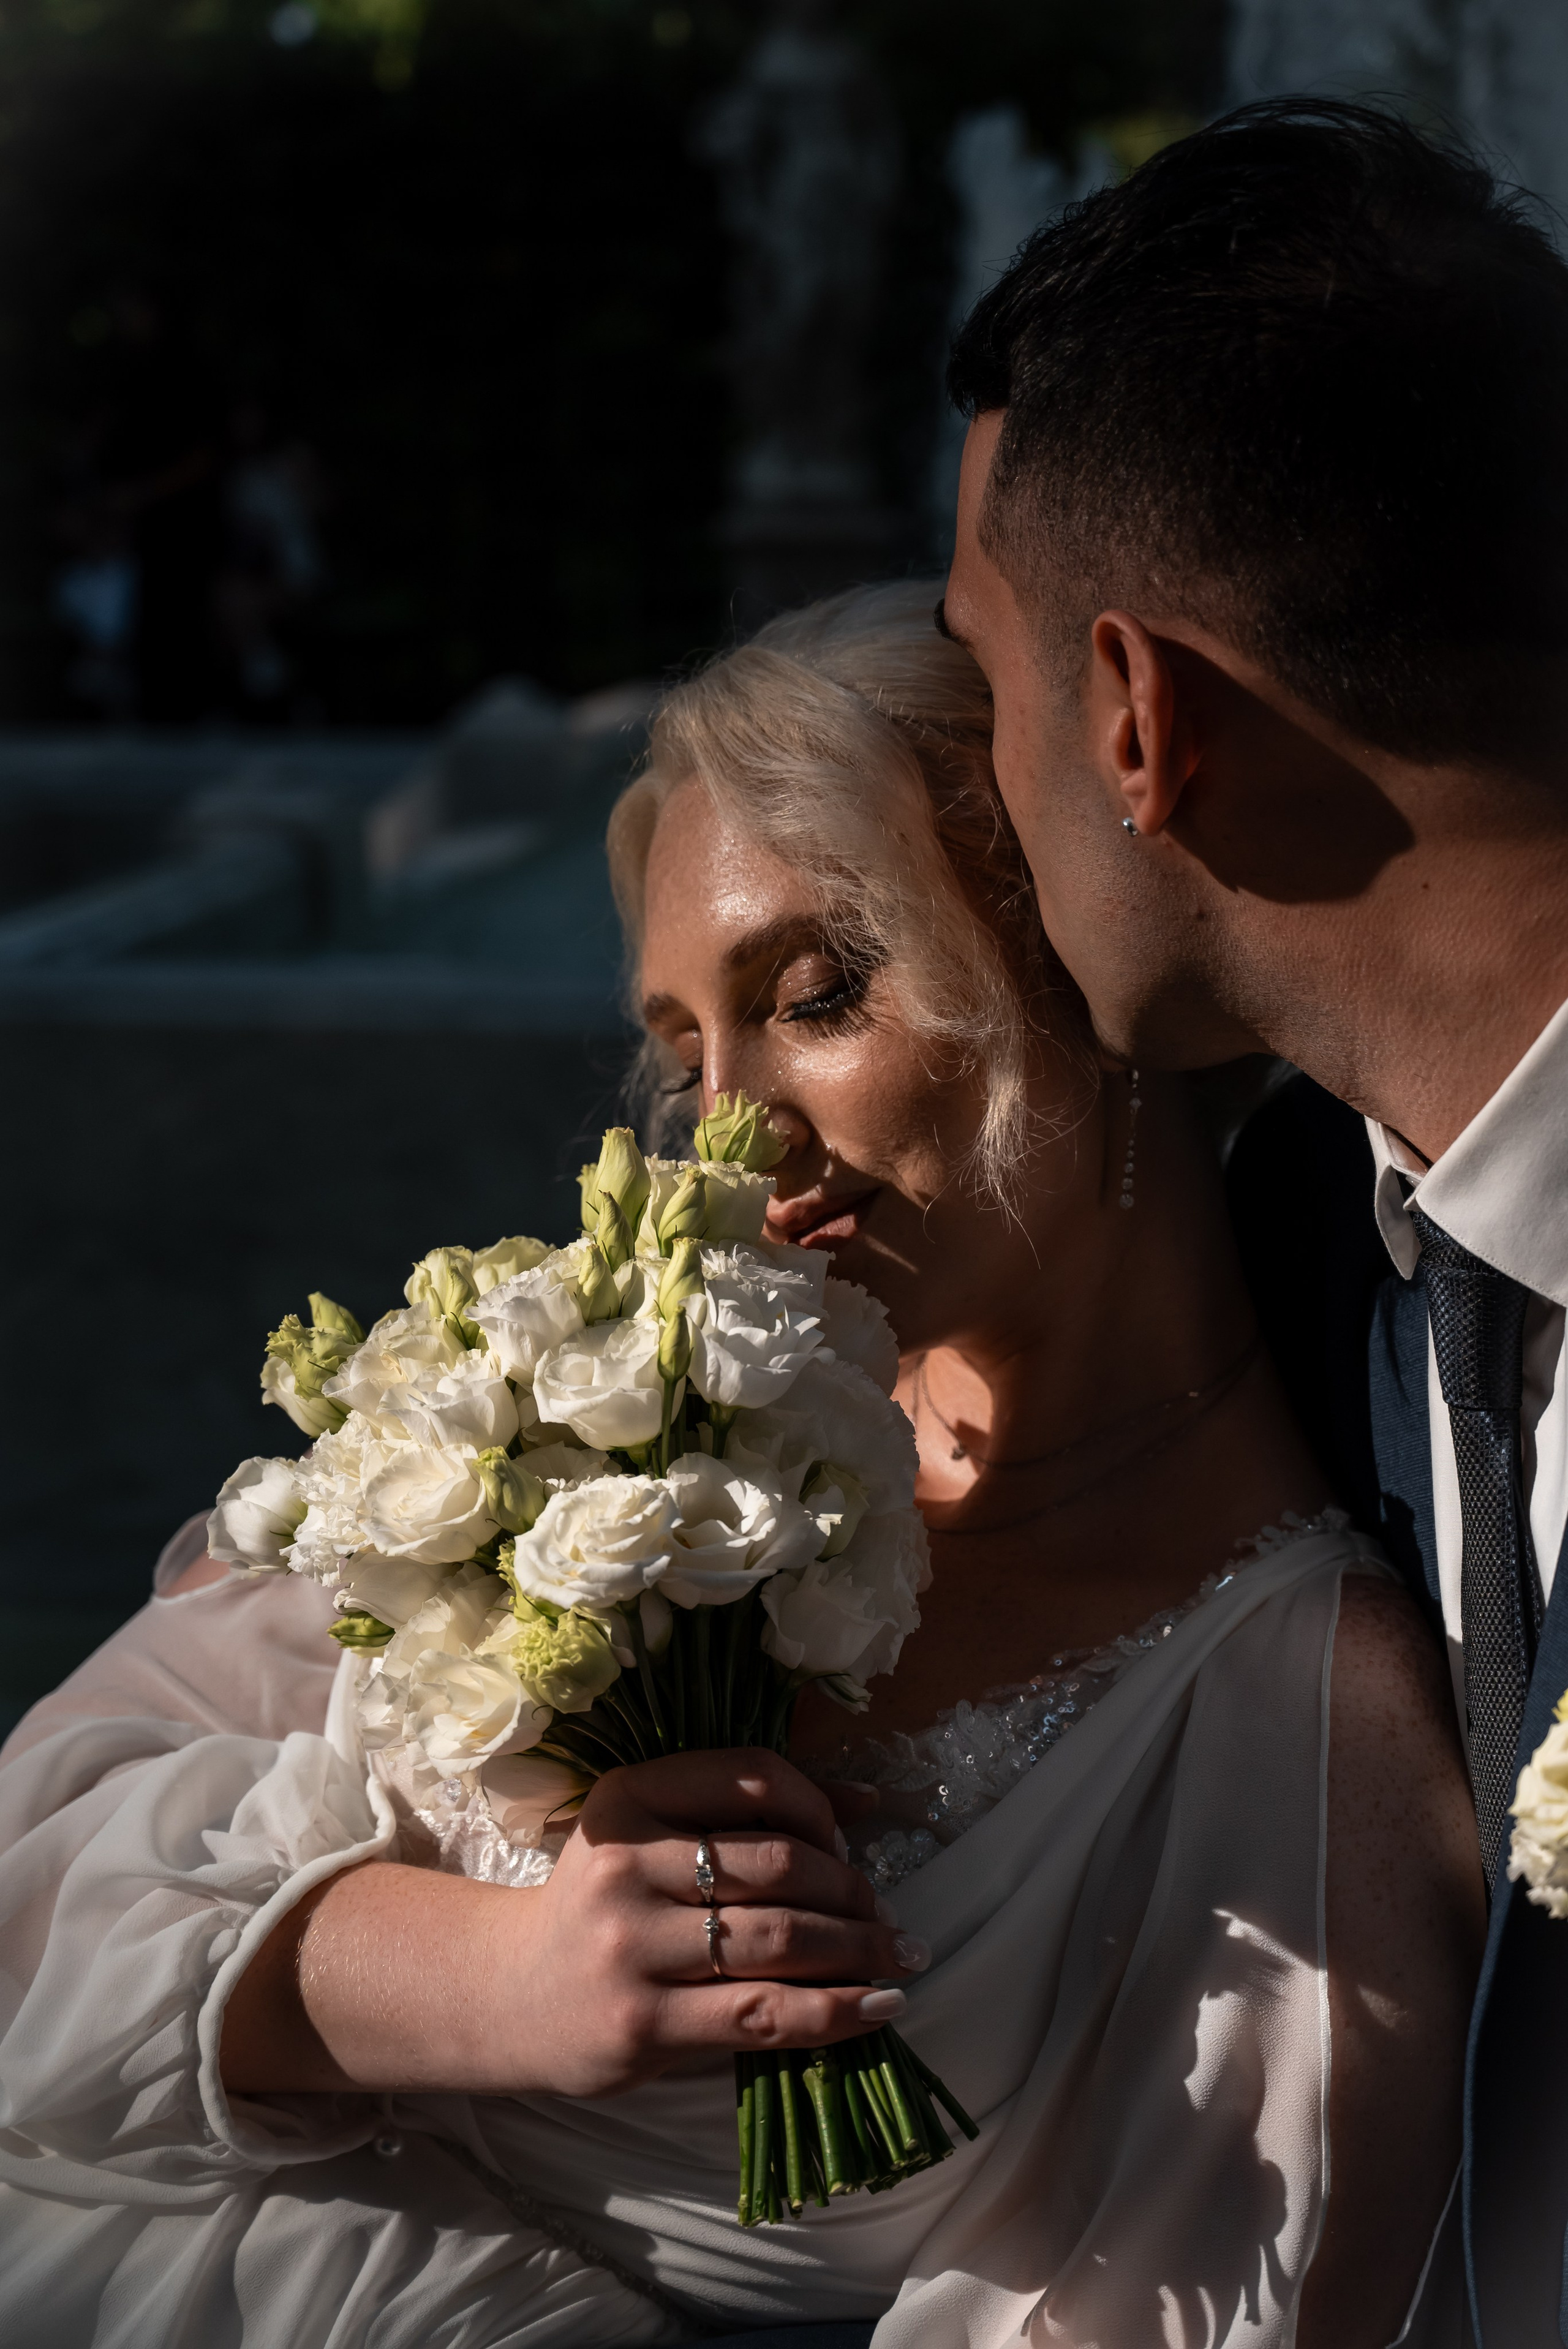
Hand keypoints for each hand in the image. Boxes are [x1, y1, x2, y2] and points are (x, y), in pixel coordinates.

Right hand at [221, 1747, 926, 2101]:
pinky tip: (877, 2007)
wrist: (506, 1995)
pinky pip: (763, 2014)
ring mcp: (630, 1949)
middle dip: (851, 1888)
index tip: (851, 1840)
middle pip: (779, 1865)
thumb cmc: (601, 1906)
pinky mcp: (642, 2027)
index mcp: (628, 1796)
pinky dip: (835, 2012)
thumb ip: (743, 1813)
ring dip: (857, 1949)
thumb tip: (867, 1804)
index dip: (822, 1806)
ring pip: (778, 1940)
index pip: (754, 1778)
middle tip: (881, 1911)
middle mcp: (625, 1864)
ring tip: (895, 1955)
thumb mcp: (651, 1834)